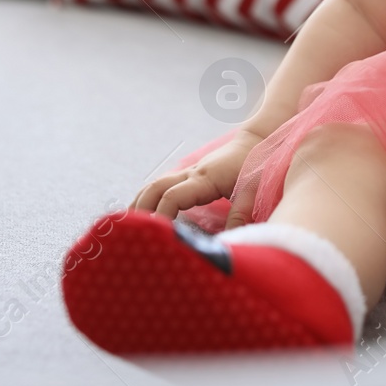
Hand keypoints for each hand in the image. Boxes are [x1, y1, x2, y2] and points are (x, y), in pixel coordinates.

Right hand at [132, 127, 267, 225]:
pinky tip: (147, 214)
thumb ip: (240, 214)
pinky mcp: (191, 176)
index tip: (156, 235)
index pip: (172, 196)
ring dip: (141, 203)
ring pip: (155, 184)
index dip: (160, 215)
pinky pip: (164, 185)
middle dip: (139, 209)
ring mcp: (189, 173)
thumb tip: (228, 244)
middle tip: (130, 233)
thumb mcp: (252, 190)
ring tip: (130, 227)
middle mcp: (191, 174)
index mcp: (204, 179)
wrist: (256, 142)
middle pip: (154, 188)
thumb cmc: (255, 165)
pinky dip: (151, 198)